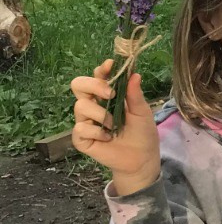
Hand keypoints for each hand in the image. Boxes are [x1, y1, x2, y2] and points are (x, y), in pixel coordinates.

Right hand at [71, 60, 160, 194]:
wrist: (142, 158)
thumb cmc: (142, 132)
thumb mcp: (142, 112)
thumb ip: (135, 94)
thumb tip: (135, 74)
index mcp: (107, 95)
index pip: (97, 76)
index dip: (101, 69)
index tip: (110, 65)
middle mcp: (93, 104)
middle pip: (78, 84)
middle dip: (93, 86)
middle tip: (111, 94)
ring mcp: (85, 121)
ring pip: (80, 106)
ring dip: (101, 114)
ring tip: (114, 125)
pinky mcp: (80, 137)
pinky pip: (81, 128)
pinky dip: (98, 132)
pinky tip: (108, 138)